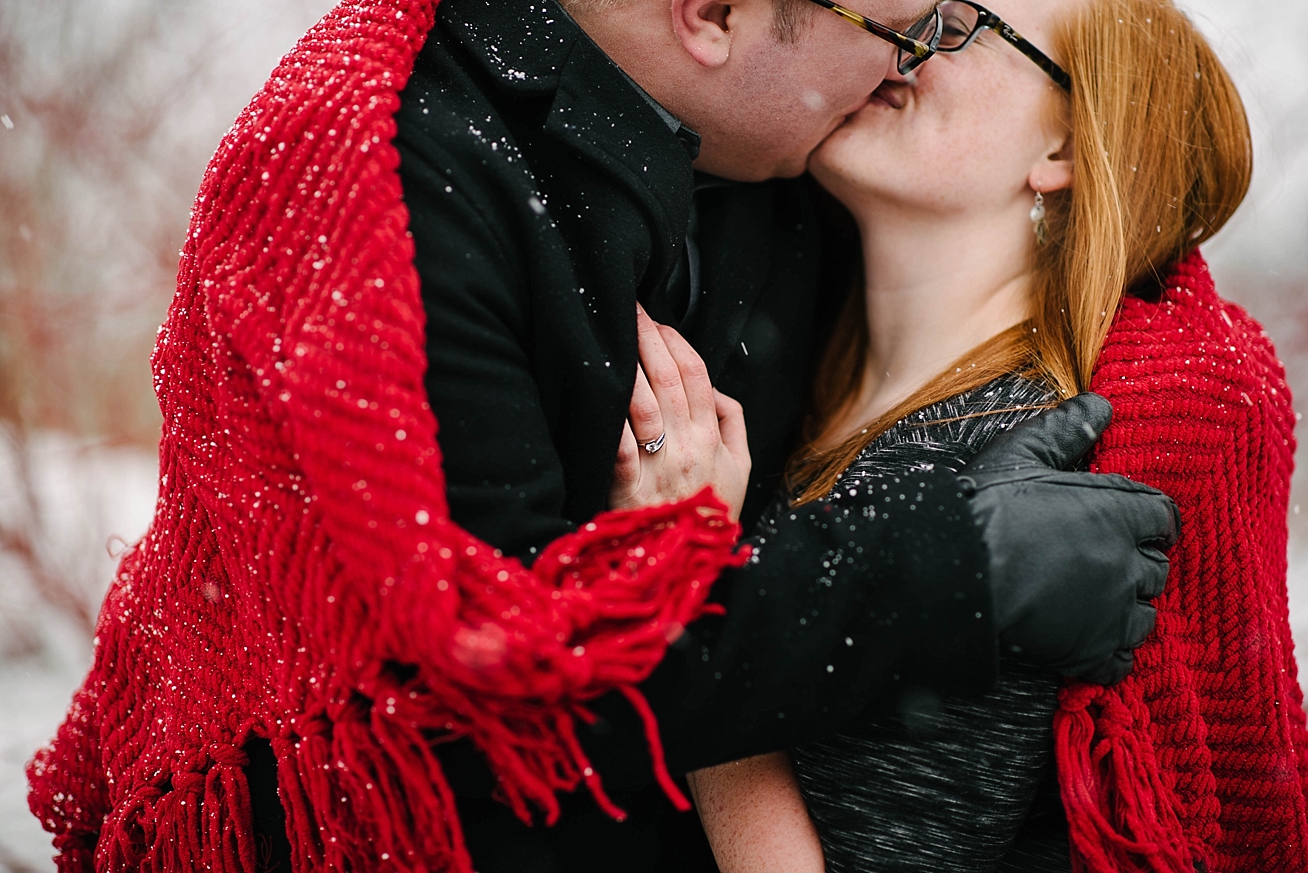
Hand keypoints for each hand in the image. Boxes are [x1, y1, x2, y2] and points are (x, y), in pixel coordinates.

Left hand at [609, 306, 750, 520]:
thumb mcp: (739, 469)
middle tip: (630, 310)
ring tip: (614, 337)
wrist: (690, 565)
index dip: (676, 343)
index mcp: (711, 439)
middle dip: (648, 339)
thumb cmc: (708, 513)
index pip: (697, 376)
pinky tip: (601, 399)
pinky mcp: (629, 494)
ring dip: (629, 369)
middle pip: (669, 381)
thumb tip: (718, 390)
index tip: (658, 320)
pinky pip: (620, 455)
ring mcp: (659, 470)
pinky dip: (612, 428)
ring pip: (645, 407)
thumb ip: (734, 424)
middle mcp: (687, 448)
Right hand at [958, 393, 1180, 685]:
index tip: (1133, 526)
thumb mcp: (1022, 455)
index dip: (1148, 521)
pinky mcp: (1088, 653)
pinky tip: (1086, 642)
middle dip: (1136, 565)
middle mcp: (1124, 564)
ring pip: (1144, 617)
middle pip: (1156, 570)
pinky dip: (1108, 655)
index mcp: (1117, 513)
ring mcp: (1109, 613)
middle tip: (1105, 563)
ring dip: (1126, 610)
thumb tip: (1102, 403)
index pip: (1163, 517)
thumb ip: (1066, 428)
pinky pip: (1119, 662)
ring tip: (1097, 604)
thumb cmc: (985, 509)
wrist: (952, 571)